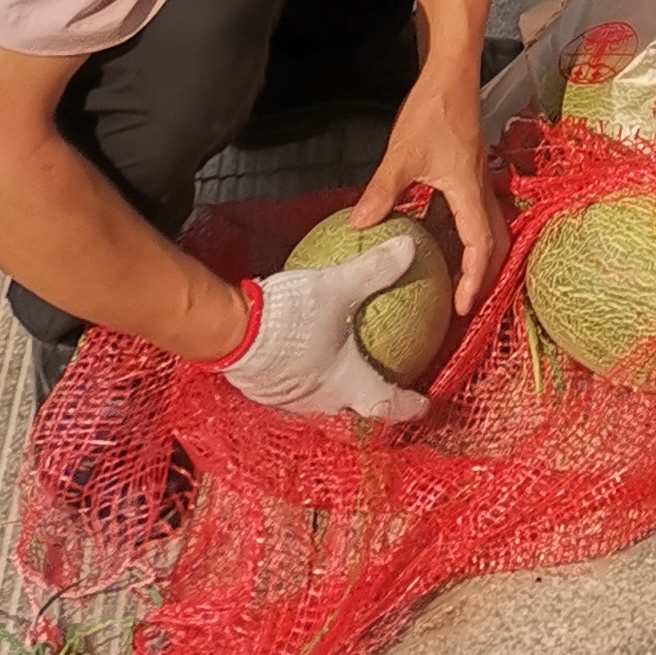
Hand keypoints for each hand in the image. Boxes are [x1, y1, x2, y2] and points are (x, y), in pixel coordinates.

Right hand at [218, 232, 428, 421]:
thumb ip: (376, 269)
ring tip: (348, 362)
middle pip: (354, 406)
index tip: (424, 403)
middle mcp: (321, 401)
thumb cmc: (291, 317)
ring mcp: (291, 399)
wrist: (232, 332)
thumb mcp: (340, 286)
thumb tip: (409, 248)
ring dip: (338, 384)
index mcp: (346, 384)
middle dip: (372, 397)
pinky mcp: (266, 388)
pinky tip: (308, 344)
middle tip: (386, 379)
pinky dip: (310, 370)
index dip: (409, 405)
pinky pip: (297, 383)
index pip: (387, 404)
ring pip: (324, 398)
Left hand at [351, 75, 499, 311]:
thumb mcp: (403, 154)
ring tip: (451, 277)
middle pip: (493, 241)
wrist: (452, 71)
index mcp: (469, 191)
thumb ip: (383, 191)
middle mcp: (479, 188)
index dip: (472, 281)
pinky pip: (468, 208)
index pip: (480, 247)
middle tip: (463, 300)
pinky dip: (456, 229)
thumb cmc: (434, 109)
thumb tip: (358, 226)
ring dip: (472, 253)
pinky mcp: (466, 166)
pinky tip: (430, 233)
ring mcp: (475, 177)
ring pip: (484, 225)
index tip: (460, 309)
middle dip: (482, 274)